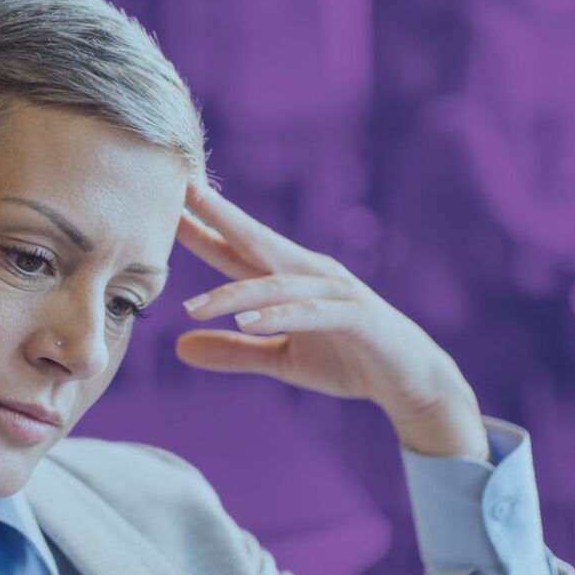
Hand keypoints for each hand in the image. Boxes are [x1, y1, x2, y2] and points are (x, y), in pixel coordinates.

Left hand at [174, 182, 489, 460]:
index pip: (237, 250)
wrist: (410, 381)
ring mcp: (336, 291)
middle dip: (219, 217)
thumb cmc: (347, 361)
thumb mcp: (280, 359)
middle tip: (181, 193)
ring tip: (195, 307)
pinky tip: (248, 323)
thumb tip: (179, 347)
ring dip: (235, 294)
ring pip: (277, 283)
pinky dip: (280, 316)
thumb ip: (233, 352)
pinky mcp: (356, 316)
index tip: (164, 207)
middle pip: (257, 241)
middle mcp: (310, 273)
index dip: (202, 230)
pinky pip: (312, 312)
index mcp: (290, 278)